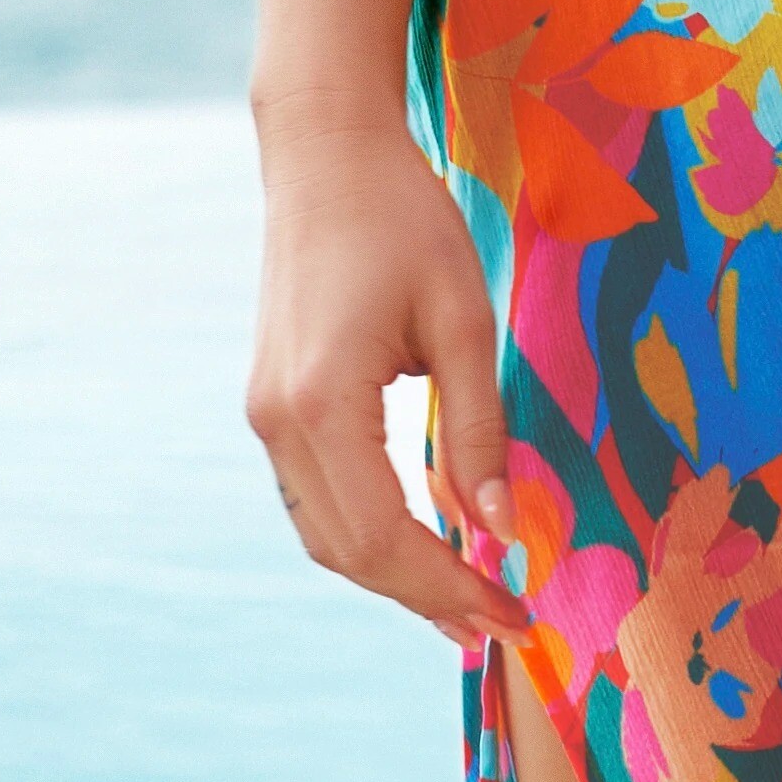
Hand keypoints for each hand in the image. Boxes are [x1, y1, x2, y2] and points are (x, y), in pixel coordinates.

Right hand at [242, 110, 530, 651]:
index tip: (517, 615)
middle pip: (349, 553)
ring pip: (326, 535)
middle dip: (428, 598)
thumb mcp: (465, 321)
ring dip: (395, 576)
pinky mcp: (272, 405)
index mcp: (322, 405)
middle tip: (503, 625)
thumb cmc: (405, 222)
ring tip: (469, 602)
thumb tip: (499, 531)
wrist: (327, 157)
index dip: (451, 588)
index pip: (384, 538)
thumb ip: (479, 431)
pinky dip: (369, 535)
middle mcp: (277, 422)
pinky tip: (424, 545)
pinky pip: (317, 498)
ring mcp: (265, 417)